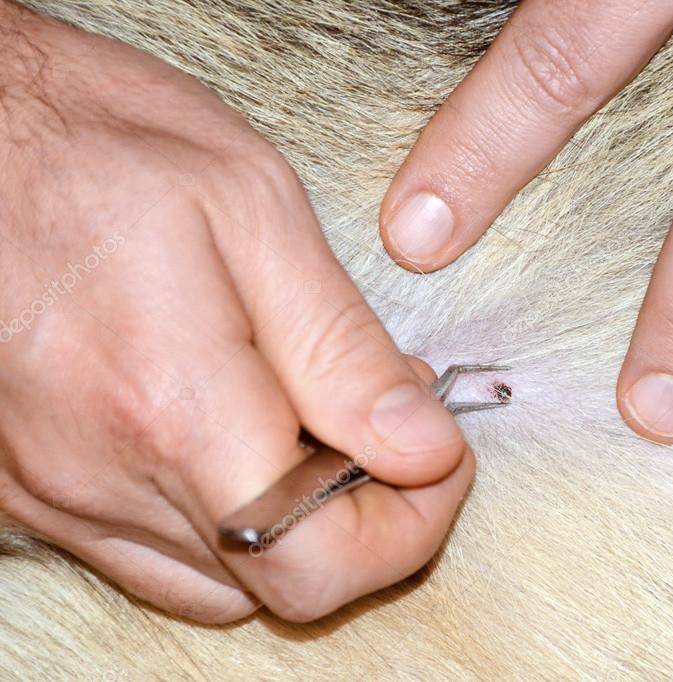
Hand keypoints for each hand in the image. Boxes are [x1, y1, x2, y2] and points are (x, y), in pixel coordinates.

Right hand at [0, 5, 472, 622]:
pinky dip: (222, 515)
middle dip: (366, 517)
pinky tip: (236, 431)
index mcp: (173, 407)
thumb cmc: (94, 140)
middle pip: (279, 586)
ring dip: (294, 520)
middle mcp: (101, 478)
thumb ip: (341, 349)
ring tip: (312, 414)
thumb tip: (421, 444)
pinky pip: (152, 551)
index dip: (410, 528)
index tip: (439, 454)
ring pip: (220, 583)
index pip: (321, 562)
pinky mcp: (26, 488)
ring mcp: (53, 495)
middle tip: (386, 418)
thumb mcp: (252, 208)